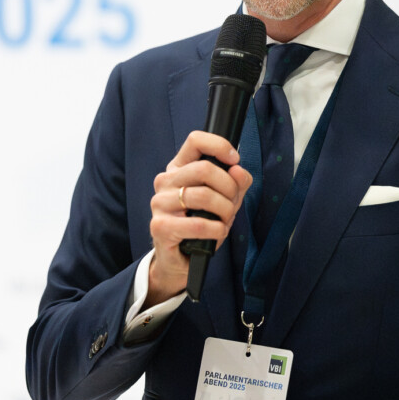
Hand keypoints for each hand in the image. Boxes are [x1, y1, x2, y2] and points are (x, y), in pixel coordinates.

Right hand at [147, 132, 251, 304]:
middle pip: (204, 169)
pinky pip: (198, 223)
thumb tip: (238, 170)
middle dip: (229, 187)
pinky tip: (217, 233)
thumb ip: (236, 183)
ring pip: (204, 196)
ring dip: (225, 211)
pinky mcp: (160, 226)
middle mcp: (165, 182)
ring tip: (225, 221)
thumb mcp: (224, 200)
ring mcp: (160, 203)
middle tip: (232, 203)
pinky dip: (216, 229)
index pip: (195, 141)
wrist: (180, 258)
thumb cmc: (201, 224)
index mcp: (179, 168)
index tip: (234, 160)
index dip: (219, 146)